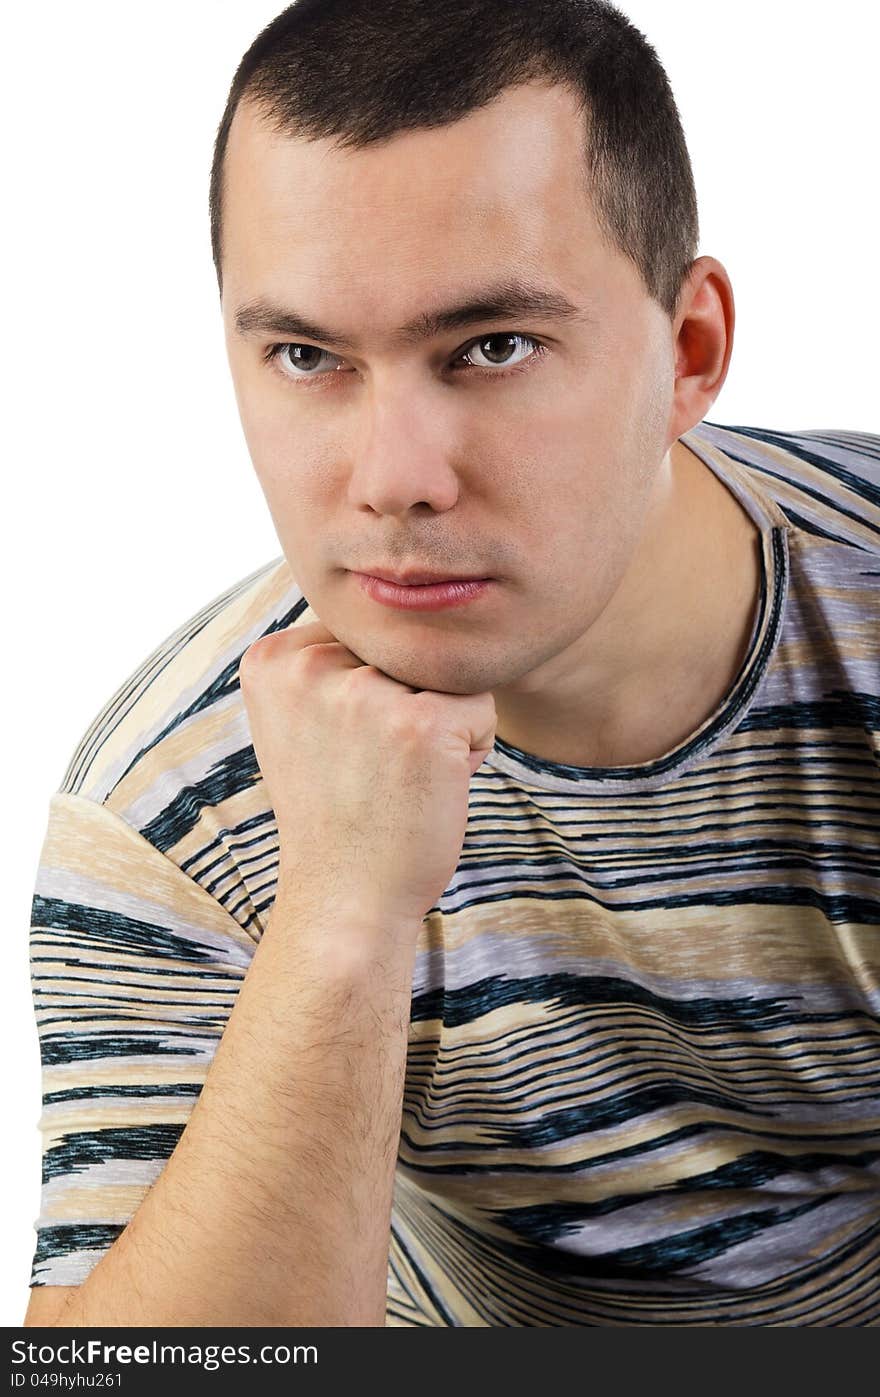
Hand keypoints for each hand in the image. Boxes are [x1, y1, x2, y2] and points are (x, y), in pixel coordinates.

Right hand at [238, 619, 496, 936]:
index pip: (364, 634)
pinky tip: (429, 788)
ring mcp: (365, 693)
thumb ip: (325, 659)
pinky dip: (470, 751)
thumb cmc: (337, 809)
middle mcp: (310, 667)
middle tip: (374, 769)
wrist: (345, 897)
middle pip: (406, 650)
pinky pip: (480, 708)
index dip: (371, 690)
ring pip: (444, 676)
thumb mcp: (301, 719)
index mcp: (272, 658)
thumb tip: (387, 598)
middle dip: (407, 703)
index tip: (340, 748)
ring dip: (440, 725)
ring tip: (401, 776)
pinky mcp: (422, 722)